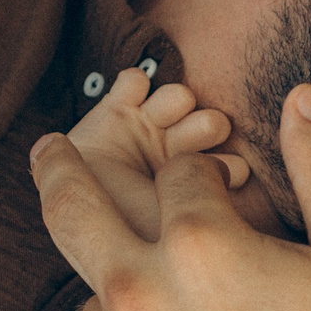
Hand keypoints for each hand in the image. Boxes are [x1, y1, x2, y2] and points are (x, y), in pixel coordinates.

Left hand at [31, 84, 310, 310]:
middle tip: (52, 145)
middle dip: (60, 163)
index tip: (225, 190)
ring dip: (122, 286)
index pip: (180, 171)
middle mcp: (135, 294)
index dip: (209, 176)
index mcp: (201, 246)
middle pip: (71, 202)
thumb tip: (301, 100)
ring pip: (93, 292)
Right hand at [68, 68, 247, 240]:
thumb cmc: (127, 230)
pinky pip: (135, 80)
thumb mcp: (171, 229)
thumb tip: (244, 180)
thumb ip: (205, 212)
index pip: (233, 163)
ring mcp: (149, 127)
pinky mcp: (116, 108)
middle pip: (212, 123)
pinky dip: (135, 82)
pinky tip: (130, 98)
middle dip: (206, 127)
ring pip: (179, 97)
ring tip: (161, 114)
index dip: (229, 164)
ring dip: (175, 100)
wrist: (67, 216)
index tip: (221, 174)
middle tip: (191, 139)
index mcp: (198, 181)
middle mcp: (178, 150)